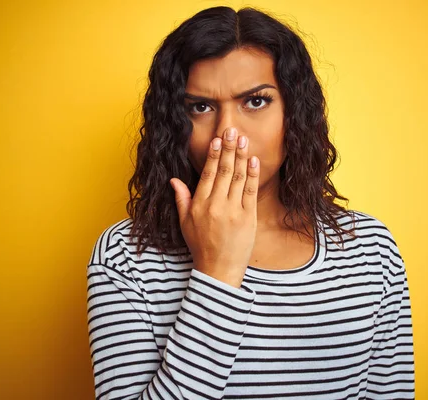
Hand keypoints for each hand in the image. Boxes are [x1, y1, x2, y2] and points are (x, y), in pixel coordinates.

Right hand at [170, 127, 259, 287]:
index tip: (217, 140)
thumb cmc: (201, 246)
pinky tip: (253, 161)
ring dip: (241, 157)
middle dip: (228, 149)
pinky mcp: (248, 218)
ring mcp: (233, 212)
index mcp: (199, 205)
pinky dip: (252, 175)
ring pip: (237, 178)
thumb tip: (174, 179)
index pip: (207, 174)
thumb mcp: (185, 223)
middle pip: (223, 172)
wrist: (218, 269)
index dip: (213, 155)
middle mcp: (215, 206)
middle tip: (232, 131)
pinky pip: (250, 192)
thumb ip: (182, 199)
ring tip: (243, 140)